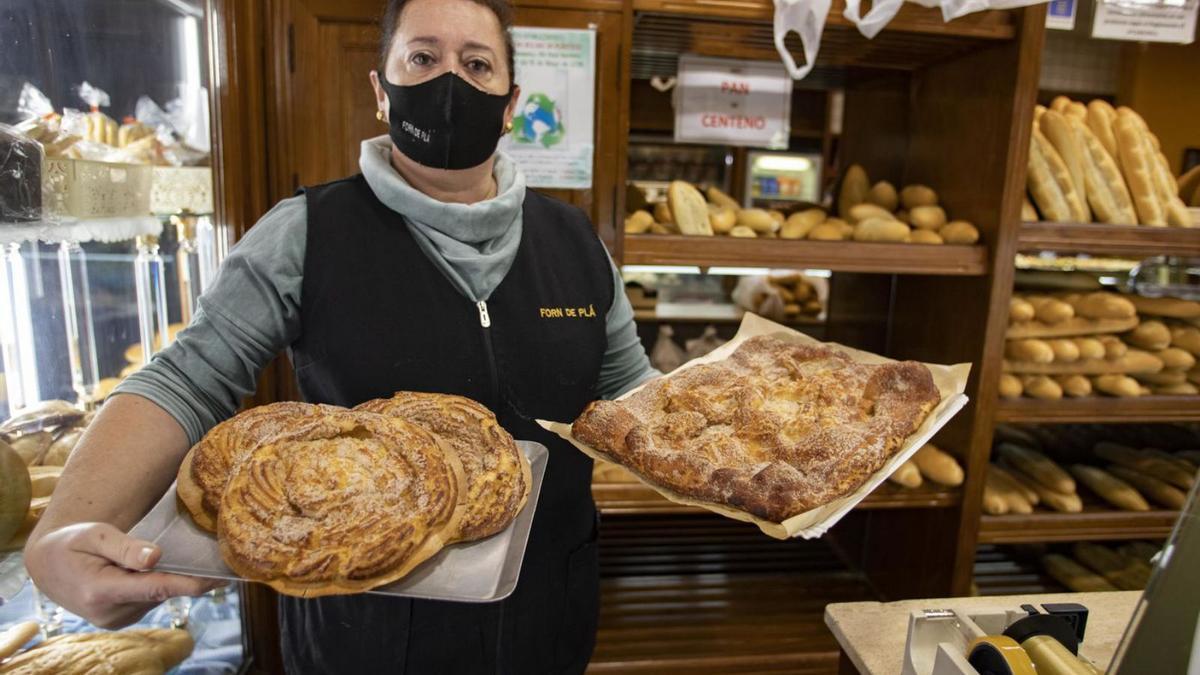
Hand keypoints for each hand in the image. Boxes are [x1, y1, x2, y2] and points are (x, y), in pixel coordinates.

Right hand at [24, 523, 221, 628]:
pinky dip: (158, 585)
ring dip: (170, 579)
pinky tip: (156, 569)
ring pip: (158, 597)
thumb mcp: (95, 535)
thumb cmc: (72, 543)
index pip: (154, 588)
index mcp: (100, 591)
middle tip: (219, 560)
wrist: (47, 565)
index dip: (188, 584)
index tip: (216, 580)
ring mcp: (115, 620)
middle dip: (188, 577)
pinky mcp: (120, 619)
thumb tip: (156, 557)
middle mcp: (109, 612)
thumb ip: (126, 547)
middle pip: (161, 593)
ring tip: (180, 557)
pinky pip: (150, 600)